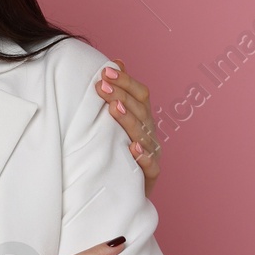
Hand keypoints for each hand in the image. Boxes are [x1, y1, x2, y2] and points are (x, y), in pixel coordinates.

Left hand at [98, 58, 159, 195]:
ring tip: (114, 109)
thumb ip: (119, 93)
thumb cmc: (119, 151)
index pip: (140, 94)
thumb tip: (117, 61)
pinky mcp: (150, 176)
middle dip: (121, 95)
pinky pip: (150, 165)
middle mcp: (150, 133)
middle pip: (141, 110)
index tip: (105, 71)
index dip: (125, 82)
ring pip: (144, 134)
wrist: (125, 192)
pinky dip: (142, 156)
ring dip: (129, 120)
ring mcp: (152, 154)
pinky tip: (132, 147)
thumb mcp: (117, 121)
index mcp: (143, 118)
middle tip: (101, 85)